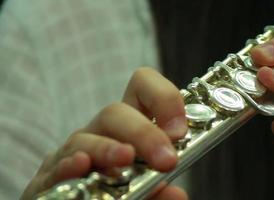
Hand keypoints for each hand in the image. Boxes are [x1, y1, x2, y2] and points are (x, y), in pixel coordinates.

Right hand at [21, 68, 187, 199]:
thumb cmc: (115, 193)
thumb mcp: (142, 191)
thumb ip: (158, 191)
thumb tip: (176, 194)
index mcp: (128, 129)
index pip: (142, 88)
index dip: (163, 99)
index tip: (179, 131)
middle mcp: (100, 134)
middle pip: (114, 113)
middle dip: (143, 132)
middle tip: (166, 160)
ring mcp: (72, 152)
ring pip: (84, 137)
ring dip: (107, 148)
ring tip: (126, 158)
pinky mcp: (48, 176)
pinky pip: (55, 165)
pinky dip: (68, 165)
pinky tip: (80, 165)